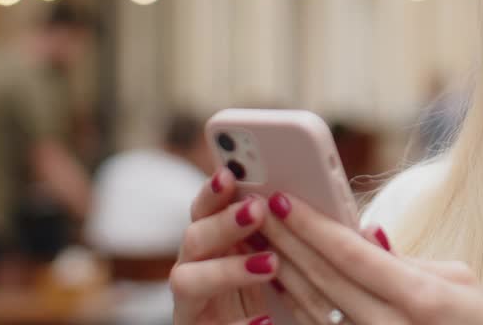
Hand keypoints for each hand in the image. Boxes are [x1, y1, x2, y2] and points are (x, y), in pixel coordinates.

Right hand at [171, 168, 278, 324]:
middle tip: (257, 210)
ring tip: (270, 264)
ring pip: (187, 281)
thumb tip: (295, 198)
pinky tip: (266, 320)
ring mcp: (192, 304)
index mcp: (211, 243)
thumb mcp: (274, 253)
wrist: (265, 324)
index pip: (203, 209)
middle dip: (223, 223)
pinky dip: (240, 324)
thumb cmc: (273, 291)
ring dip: (226, 270)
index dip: (212, 191)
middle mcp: (194, 269)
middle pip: (193, 238)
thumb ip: (275, 228)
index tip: (229, 174)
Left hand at [261, 191, 482, 324]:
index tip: (284, 199)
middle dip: (287, 240)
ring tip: (260, 237)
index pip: (353, 255)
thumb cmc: (478, 324)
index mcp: (420, 298)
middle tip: (258, 209)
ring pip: (312, 307)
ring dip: (282, 270)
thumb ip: (409, 259)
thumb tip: (367, 232)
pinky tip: (279, 279)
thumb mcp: (461, 282)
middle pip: (324, 278)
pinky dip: (293, 305)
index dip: (314, 226)